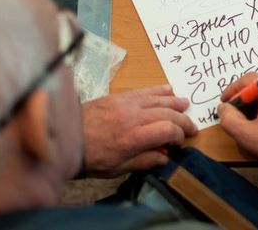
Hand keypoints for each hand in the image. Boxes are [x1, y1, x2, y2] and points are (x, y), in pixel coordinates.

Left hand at [82, 84, 196, 177]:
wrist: (66, 137)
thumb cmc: (91, 157)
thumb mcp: (118, 168)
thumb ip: (145, 161)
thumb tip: (165, 158)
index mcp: (133, 138)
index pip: (168, 130)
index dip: (179, 136)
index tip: (180, 143)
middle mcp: (133, 117)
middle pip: (167, 114)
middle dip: (183, 120)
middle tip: (191, 128)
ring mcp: (126, 104)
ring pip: (158, 99)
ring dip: (174, 103)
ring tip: (185, 105)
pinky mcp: (119, 96)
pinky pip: (144, 91)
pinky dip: (158, 90)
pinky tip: (168, 90)